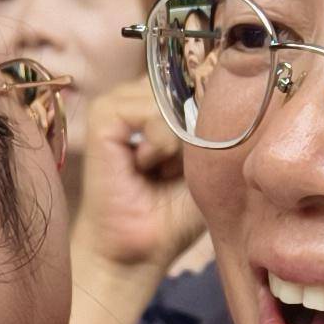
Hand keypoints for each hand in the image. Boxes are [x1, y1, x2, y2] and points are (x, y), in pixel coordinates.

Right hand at [75, 76, 202, 276]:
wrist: (140, 248)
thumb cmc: (175, 213)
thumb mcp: (210, 160)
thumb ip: (215, 119)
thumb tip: (220, 82)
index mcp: (164, 101)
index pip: (200, 74)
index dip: (213, 107)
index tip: (202, 151)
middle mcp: (140, 94)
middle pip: (188, 84)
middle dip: (194, 130)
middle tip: (175, 169)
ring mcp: (119, 101)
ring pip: (172, 98)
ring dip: (177, 142)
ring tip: (160, 170)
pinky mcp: (103, 115)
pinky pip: (151, 111)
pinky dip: (160, 145)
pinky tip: (144, 167)